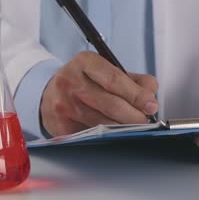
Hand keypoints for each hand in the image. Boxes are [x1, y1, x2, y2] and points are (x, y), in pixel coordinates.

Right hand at [40, 51, 158, 136]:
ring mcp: (63, 105)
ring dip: (124, 129)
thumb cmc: (83, 82)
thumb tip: (151, 95)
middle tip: (145, 120)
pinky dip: (107, 137)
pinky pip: (91, 135)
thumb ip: (132, 80)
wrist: (47, 94)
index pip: (115, 79)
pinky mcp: (60, 126)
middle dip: (134, 115)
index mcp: (84, 62)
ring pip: (103, 123)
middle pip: (111, 103)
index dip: (136, 94)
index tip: (151, 105)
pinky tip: (113, 135)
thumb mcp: (105, 71)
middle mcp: (70, 81)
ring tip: (133, 128)